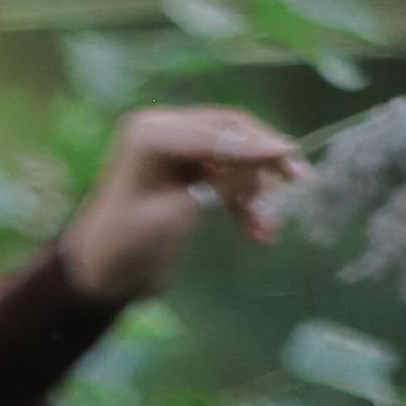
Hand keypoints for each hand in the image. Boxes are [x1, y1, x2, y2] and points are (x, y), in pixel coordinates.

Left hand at [61, 106, 311, 308]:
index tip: (288, 153)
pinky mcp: (189, 172)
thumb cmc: (128, 247)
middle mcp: (165, 130)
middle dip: (263, 159)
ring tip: (270, 230)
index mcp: (150, 133)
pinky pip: (227, 179)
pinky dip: (244, 204)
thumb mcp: (175, 218)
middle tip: (300, 179)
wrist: (105, 275)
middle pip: (228, 132)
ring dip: (256, 192)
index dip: (253, 144)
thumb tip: (262, 160)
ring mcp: (178, 150)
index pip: (212, 131)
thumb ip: (217, 186)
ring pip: (233, 157)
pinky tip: (259, 234)